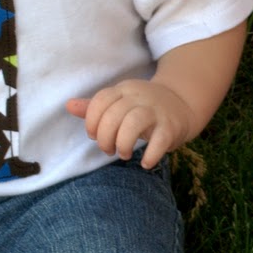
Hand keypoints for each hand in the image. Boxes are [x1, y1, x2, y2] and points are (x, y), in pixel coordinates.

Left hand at [67, 79, 196, 168]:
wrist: (183, 104)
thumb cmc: (143, 107)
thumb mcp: (120, 102)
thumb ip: (95, 107)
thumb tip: (68, 105)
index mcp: (124, 90)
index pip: (101, 101)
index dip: (91, 121)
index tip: (94, 135)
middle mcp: (139, 97)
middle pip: (114, 114)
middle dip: (105, 138)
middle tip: (109, 150)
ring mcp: (156, 111)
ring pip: (134, 122)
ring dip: (123, 143)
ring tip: (124, 154)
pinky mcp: (171, 126)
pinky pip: (160, 140)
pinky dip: (150, 155)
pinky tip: (145, 163)